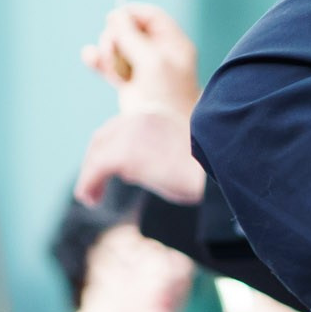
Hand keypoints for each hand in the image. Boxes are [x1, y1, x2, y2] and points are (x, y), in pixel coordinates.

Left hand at [75, 107, 204, 205]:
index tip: (110, 169)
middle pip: (103, 137)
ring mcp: (131, 132)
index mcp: (154, 113)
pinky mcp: (124, 153)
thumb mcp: (181, 152)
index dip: (109, 148)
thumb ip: (155, 153)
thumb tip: (132, 172)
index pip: (120, 127)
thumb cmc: (210, 169)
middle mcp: (139, 115)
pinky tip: (89, 199)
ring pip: (97, 154)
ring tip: (90, 197)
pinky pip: (96, 170)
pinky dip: (88, 184)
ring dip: (90, 176)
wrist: (222, 168)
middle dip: (94, 161)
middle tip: (93, 186)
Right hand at [83, 3, 200, 115]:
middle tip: (113, 50)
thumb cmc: (165, 95)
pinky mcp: (127, 81)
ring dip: (108, 51)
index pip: (150, 16)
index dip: (131, 14)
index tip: (114, 19)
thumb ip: (132, 35)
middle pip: (129, 29)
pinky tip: (90, 58)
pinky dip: (99, 60)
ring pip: (117, 46)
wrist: (163, 131)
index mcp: (173, 43)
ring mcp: (142, 67)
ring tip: (111, 67)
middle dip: (115, 36)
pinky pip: (109, 63)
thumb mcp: (152, 60)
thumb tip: (115, 15)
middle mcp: (159, 52)